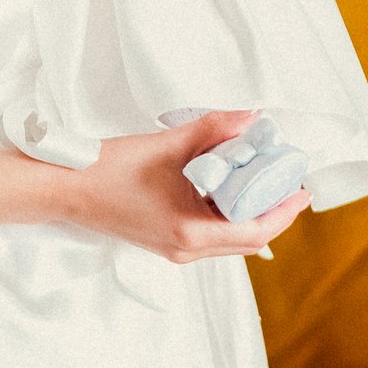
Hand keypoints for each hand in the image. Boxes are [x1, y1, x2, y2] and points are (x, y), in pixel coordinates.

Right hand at [67, 111, 310, 262]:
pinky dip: (228, 214)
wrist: (65, 187)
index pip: (256, 232)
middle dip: (273, 211)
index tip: (302, 189)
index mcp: (190, 234)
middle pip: (247, 240)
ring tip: (265, 181)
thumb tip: (250, 117)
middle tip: (288, 181)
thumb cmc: (109, 170)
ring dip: (251, 213)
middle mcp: (186, 250)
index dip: (284, 211)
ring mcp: (175, 249)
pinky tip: (230, 188)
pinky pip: (211, 234)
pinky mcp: (165, 240)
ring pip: (230, 239)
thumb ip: (212, 129)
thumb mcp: (167, 145)